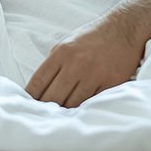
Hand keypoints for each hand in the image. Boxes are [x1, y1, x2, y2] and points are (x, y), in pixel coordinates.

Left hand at [25, 15, 143, 107]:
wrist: (124, 30)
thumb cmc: (92, 38)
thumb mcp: (66, 44)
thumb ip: (54, 64)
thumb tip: (40, 87)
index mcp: (61, 53)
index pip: (38, 81)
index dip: (30, 97)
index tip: (26, 106)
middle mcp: (75, 64)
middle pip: (53, 97)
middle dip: (45, 109)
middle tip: (41, 117)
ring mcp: (93, 75)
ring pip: (72, 104)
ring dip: (64, 113)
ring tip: (58, 120)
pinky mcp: (110, 83)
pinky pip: (92, 102)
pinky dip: (84, 109)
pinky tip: (79, 114)